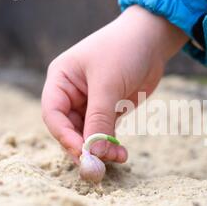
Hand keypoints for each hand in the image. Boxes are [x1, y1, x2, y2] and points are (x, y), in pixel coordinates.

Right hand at [41, 5, 187, 163]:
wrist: (152, 40)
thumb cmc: (124, 51)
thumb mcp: (108, 84)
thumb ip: (99, 119)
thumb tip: (93, 153)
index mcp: (61, 80)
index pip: (53, 114)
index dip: (65, 136)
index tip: (82, 153)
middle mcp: (72, 93)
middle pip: (69, 129)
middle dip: (84, 147)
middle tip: (99, 165)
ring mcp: (90, 103)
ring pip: (88, 135)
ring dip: (100, 149)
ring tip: (118, 157)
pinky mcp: (109, 110)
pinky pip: (104, 133)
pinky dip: (111, 145)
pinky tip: (121, 154)